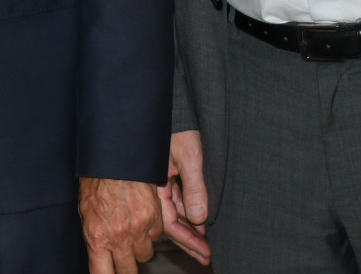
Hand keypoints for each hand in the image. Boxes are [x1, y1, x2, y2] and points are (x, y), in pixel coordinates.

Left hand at [79, 176, 161, 273]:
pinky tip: (140, 215)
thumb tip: (98, 254)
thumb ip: (94, 236)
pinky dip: (150, 230)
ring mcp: (139, 230)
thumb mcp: (86, 211)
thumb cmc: (96, 182)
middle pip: (128, 272)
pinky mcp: (155, 220)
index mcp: (97, 237)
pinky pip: (156, 236)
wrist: (115, 159)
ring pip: (144, 254)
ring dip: (138, 247)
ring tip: (130, 229)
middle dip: (126, 268)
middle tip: (123, 261)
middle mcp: (119, 238)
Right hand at [160, 130, 210, 264]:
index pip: (170, 220)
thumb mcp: (189, 156)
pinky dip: (188, 211)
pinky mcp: (167, 173)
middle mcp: (155, 184)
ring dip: (190, 227)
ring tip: (205, 243)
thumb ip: (195, 187)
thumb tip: (200, 217)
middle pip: (171, 220)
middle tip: (205, 255)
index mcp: (155, 183)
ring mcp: (161, 179)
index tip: (204, 251)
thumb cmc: (175, 127)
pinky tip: (199, 220)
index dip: (187, 239)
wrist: (166, 105)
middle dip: (188, 239)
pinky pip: (177, 198)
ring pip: (175, 210)